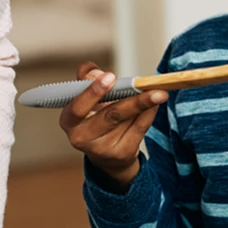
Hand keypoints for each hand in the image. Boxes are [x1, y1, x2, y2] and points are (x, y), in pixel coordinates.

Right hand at [59, 62, 166, 190]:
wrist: (105, 152)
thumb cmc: (95, 117)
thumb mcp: (86, 97)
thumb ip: (88, 78)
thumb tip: (98, 73)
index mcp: (69, 120)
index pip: (78, 107)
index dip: (93, 92)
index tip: (110, 76)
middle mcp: (82, 137)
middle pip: (110, 115)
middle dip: (130, 99)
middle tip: (145, 85)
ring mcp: (103, 149)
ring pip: (127, 120)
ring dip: (145, 103)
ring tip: (159, 92)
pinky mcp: (122, 153)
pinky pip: (139, 129)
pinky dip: (149, 113)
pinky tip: (155, 103)